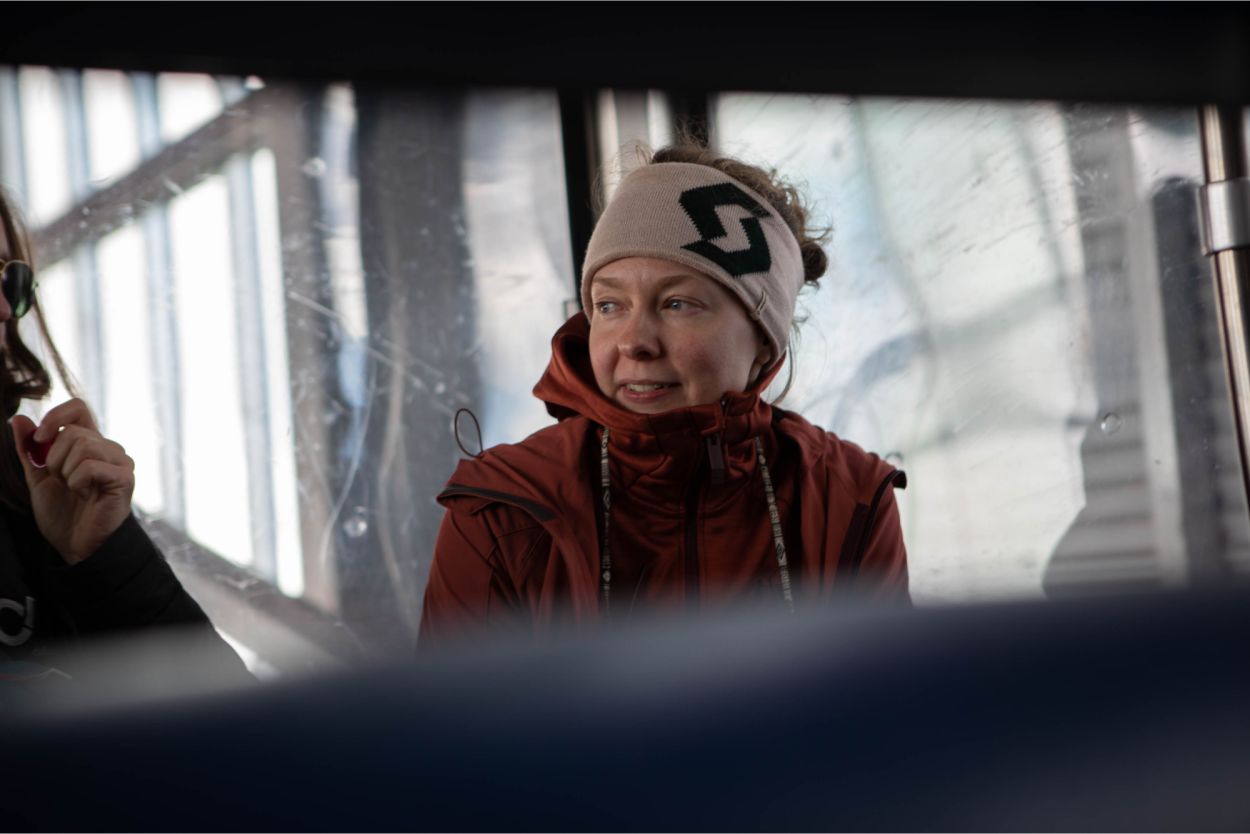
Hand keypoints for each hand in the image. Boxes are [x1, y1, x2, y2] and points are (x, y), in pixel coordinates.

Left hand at [11, 399, 135, 564]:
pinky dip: (78, 483)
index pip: (77, 408)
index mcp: (91, 443)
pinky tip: (86, 496)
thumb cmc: (63, 513)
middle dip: (55, 460)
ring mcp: (120, 462)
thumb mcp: (38, 477)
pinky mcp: (124, 478)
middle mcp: (109, 448)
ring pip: (83, 446)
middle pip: (73, 432)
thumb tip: (18, 418)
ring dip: (66, 473)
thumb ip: (29, 449)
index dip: (55, 417)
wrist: (77, 545)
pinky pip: (91, 466)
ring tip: (75, 490)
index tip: (41, 440)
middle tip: (62, 482)